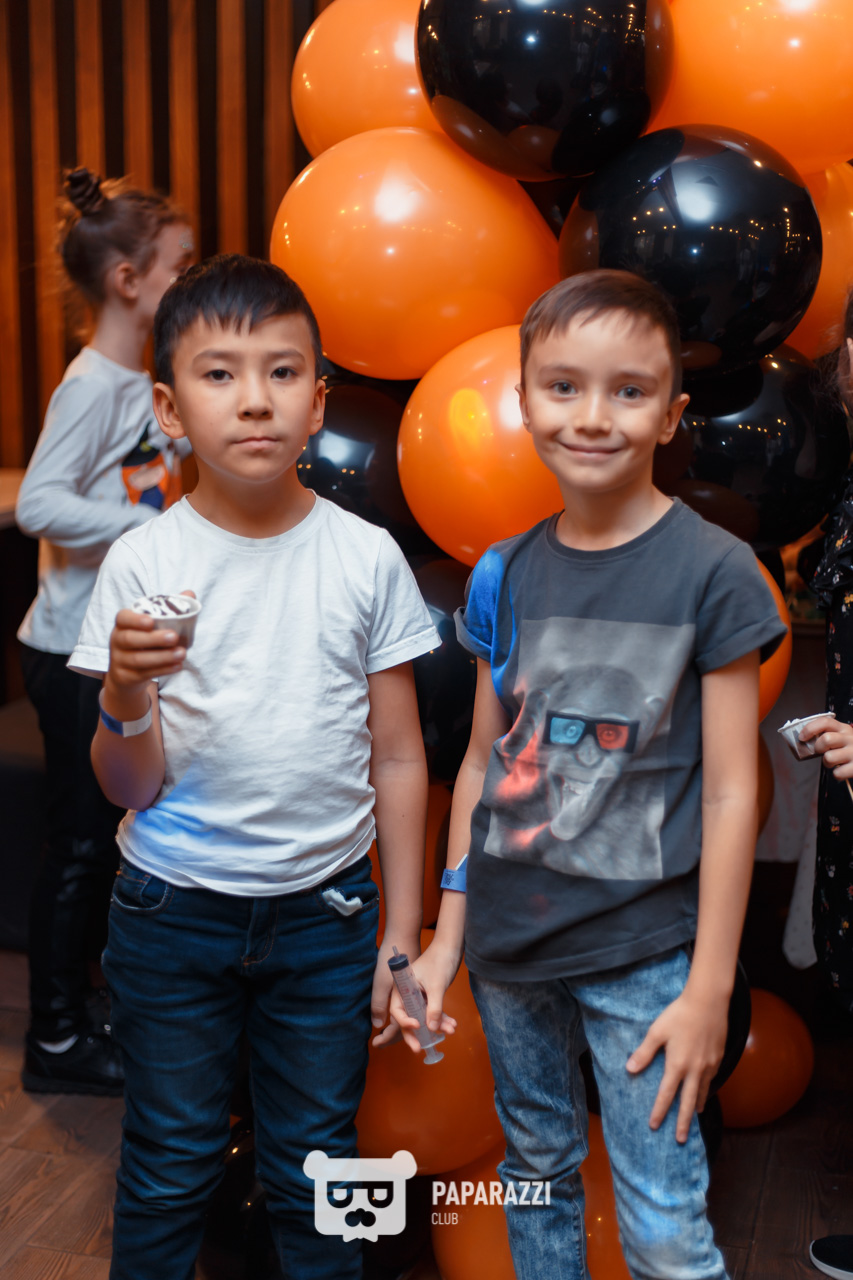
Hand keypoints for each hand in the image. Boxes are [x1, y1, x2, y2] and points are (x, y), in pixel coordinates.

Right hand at [104, 590, 194, 703]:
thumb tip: (190, 593)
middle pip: (129, 639)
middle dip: (153, 638)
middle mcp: (117, 641)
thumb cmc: (145, 642)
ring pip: (138, 659)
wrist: (128, 674)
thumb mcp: (153, 626)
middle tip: (174, 636)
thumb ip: (170, 609)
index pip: (122, 618)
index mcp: (123, 624)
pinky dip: (163, 670)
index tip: (151, 621)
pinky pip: (144, 673)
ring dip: (162, 657)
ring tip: (182, 653)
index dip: (135, 619)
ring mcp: (119, 660)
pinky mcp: (126, 677)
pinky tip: (178, 665)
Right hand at [376, 940, 459, 1054]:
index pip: (397, 1010)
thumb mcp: (437, 986)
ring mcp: (418, 995)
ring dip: (435, 1026)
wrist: (451, 947)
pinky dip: (441, 1018)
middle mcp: (407, 992)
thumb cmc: (439, 961)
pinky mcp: (429, 996)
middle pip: (407, 1018)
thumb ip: (434, 1008)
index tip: (417, 1026)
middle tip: (420, 1049)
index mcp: (402, 987)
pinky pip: (432, 1011)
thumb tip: (430, 1029)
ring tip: (449, 1031)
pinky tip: (452, 1024)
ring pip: (422, 1016)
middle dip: (415, 1034)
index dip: (404, 1022)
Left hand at [626, 988, 728, 1142]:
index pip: (666, 1095)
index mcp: (677, 1065)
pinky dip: (707, 1089)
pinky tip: (704, 1089)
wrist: (708, 1002)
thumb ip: (644, 1052)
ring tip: (694, 1116)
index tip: (653, 1125)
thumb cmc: (679, 1014)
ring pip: (702, 1092)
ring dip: (696, 1106)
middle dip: (682, 1123)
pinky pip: (711, 1079)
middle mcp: (695, 1070)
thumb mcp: (657, 1031)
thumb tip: (629, 1069)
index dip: (659, 1111)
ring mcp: (709, 1065)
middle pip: (688, 1103)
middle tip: (679, 1139)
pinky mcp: (718, 1058)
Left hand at [797, 715, 852, 778]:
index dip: (810, 728)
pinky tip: (842, 770)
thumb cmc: (851, 748)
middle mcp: (850, 738)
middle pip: (826, 739)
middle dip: (818, 748)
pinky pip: (838, 773)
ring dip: (827, 763)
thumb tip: (804, 739)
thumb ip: (828, 734)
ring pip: (829, 757)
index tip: (802, 737)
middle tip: (822, 752)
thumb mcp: (842, 736)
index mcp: (844, 729)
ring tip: (834, 762)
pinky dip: (837, 774)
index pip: (825, 722)